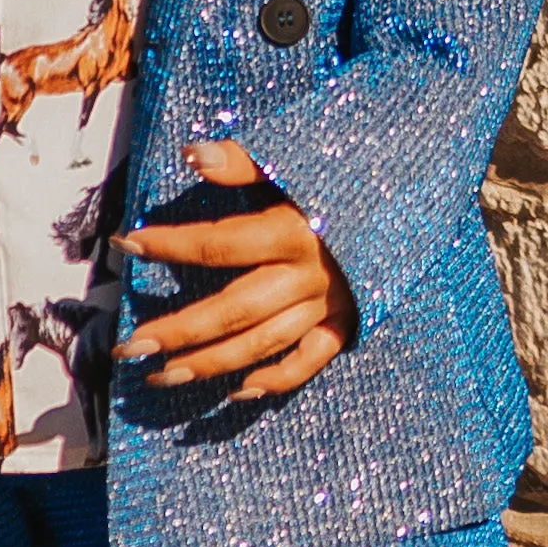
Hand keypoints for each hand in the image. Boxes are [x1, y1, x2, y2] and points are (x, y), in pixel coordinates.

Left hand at [122, 139, 358, 402]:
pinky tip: (236, 391)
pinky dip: (275, 380)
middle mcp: (307, 276)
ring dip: (210, 363)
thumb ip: (244, 163)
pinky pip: (309, 362)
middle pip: (232, 310)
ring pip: (261, 343)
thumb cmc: (348, 179)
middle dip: (178, 330)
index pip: (218, 245)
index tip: (128, 244)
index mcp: (292, 232)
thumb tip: (191, 154)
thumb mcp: (298, 163)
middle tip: (131, 347)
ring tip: (162, 376)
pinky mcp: (347, 325)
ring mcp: (327, 306)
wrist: (419, 198)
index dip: (169, 245)